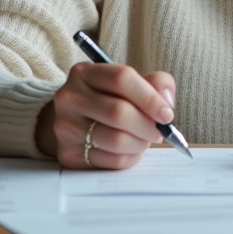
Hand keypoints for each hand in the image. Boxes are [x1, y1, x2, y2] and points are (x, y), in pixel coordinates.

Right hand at [36, 62, 175, 169]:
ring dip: (141, 143)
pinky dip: (130, 158)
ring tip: (145, 140)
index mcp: (84, 73)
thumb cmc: (108, 99)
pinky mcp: (68, 153)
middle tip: (159, 131)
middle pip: (118, 112)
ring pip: (116, 140)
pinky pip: (111, 161)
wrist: (72, 120)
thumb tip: (165, 104)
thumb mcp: (129, 82)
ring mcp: (66, 127)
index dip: (150, 97)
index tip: (166, 114)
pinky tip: (131, 150)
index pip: (121, 79)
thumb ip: (155, 83)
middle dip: (147, 125)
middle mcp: (70, 97)